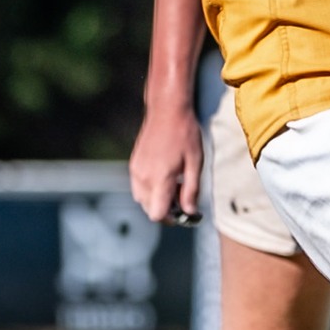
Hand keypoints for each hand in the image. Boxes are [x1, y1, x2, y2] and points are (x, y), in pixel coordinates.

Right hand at [130, 99, 203, 224]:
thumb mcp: (195, 163)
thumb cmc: (185, 134)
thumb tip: (190, 212)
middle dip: (166, 209)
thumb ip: (191, 190)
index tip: (184, 213)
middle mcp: (143, 177)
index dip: (171, 218)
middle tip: (184, 197)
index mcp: (159, 178)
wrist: (167, 111)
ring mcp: (136, 171)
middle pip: (149, 209)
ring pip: (142, 200)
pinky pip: (139, 187)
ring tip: (175, 184)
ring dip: (157, 200)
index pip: (157, 214)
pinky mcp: (134, 165)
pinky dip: (151, 190)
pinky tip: (166, 176)